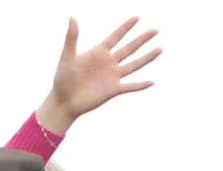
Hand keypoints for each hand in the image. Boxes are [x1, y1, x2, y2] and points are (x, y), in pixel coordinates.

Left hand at [39, 16, 160, 134]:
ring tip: (160, 49)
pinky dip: (140, 85)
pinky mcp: (113, 90)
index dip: (126, 27)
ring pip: (134, 65)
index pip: (116, 36)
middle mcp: (109, 63)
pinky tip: (152, 82)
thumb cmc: (62, 79)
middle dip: (142, 39)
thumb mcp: (67, 56)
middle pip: (130, 48)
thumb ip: (72, 37)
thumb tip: (72, 17)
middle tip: (156, 30)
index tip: (137, 18)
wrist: (64, 102)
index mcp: (99, 52)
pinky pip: (130, 87)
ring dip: (147, 58)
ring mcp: (112, 77)